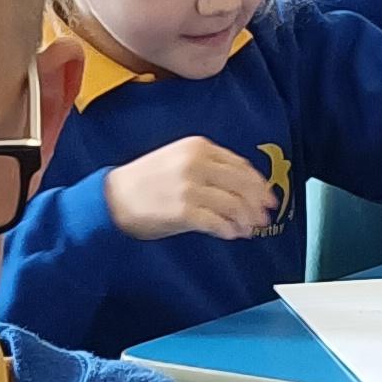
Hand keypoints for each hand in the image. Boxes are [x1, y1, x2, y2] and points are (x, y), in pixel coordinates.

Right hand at [106, 138, 279, 241]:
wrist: (113, 198)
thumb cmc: (146, 182)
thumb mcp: (178, 159)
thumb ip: (209, 166)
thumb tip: (242, 187)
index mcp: (198, 147)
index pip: (241, 165)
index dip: (259, 184)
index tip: (268, 196)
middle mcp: (197, 164)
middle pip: (243, 185)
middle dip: (258, 203)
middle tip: (264, 216)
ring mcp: (190, 187)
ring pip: (234, 205)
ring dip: (245, 220)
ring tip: (248, 230)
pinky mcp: (184, 211)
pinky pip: (217, 223)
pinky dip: (229, 230)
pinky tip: (231, 234)